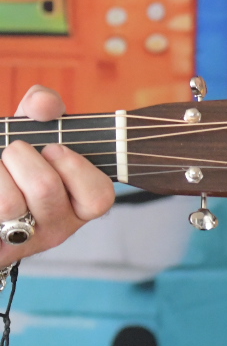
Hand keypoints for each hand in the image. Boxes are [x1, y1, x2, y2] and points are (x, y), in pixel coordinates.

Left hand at [0, 86, 115, 269]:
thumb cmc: (13, 163)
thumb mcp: (31, 132)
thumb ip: (43, 108)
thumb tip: (44, 104)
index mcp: (79, 206)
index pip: (98, 196)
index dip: (73, 166)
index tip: (52, 150)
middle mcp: (56, 229)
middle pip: (45, 189)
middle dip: (20, 155)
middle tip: (13, 153)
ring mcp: (22, 241)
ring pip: (8, 203)